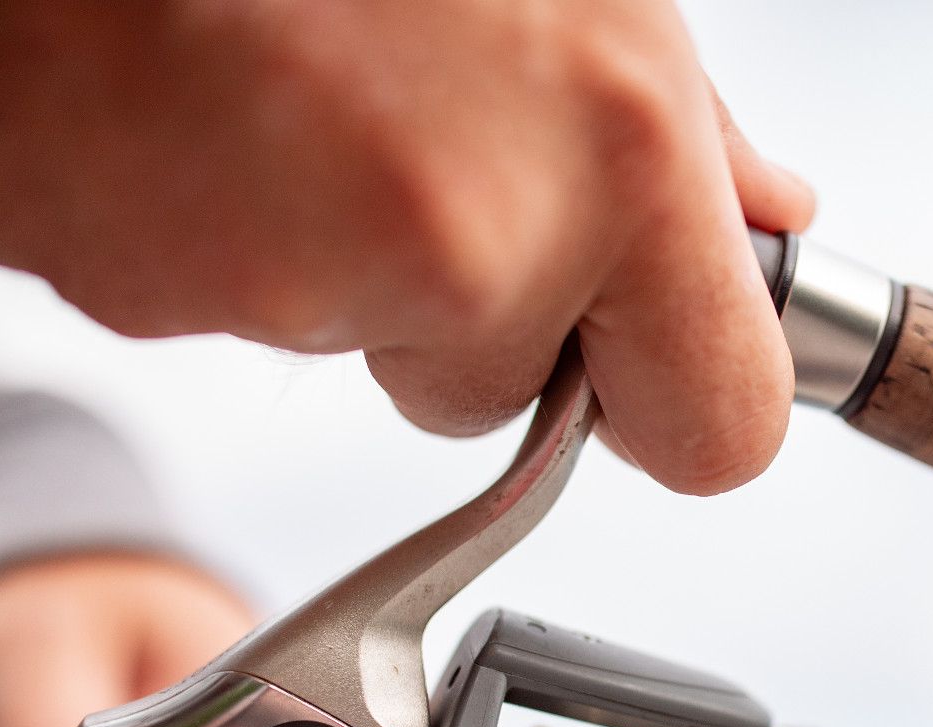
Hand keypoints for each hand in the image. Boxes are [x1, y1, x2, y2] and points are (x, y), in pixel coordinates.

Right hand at [0, 0, 815, 494]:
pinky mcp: (171, 300)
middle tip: (416, 162)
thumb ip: (677, 119)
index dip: (675, 403)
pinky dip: (223, 241)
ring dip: (343, 262)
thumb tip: (762, 214)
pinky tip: (207, 115)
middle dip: (481, 325)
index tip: (640, 369)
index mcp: (622, 144)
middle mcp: (485, 236)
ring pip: (371, 355)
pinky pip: (237, 317)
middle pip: (516, 404)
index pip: (723, 427)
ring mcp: (315, 282)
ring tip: (292, 92)